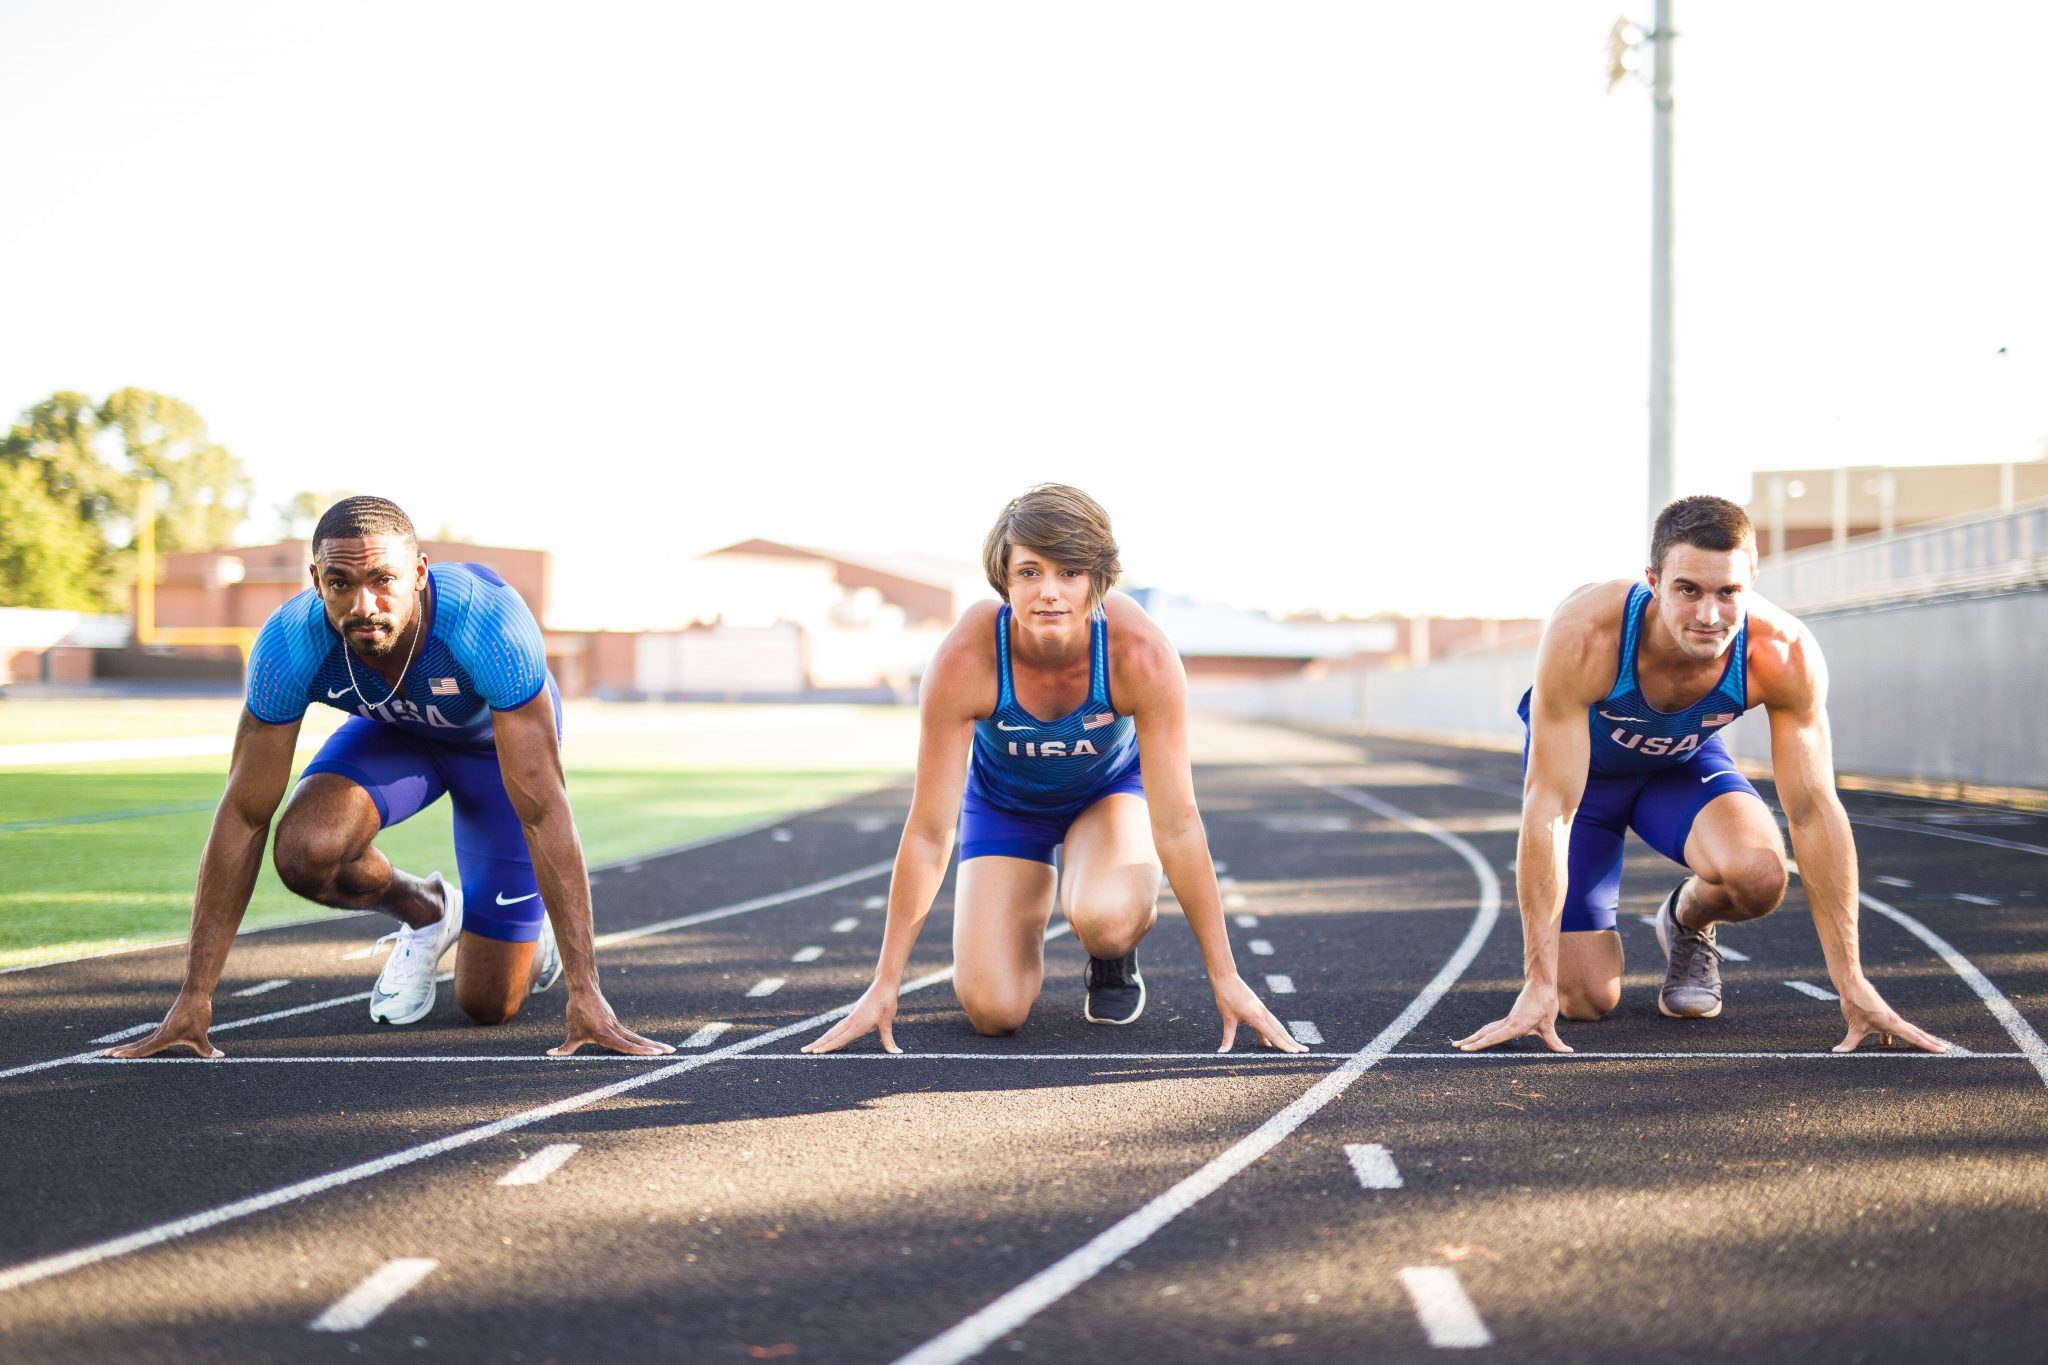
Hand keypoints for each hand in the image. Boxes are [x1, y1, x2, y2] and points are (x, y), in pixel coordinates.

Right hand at [105, 998, 222, 1058]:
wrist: (195, 994)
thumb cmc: (197, 1014)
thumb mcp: (202, 1034)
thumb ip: (207, 1048)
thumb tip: (219, 1057)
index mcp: (163, 1036)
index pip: (143, 1049)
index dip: (129, 1054)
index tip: (114, 1057)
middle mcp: (159, 1033)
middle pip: (136, 1045)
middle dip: (120, 1051)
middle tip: (103, 1055)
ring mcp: (161, 1029)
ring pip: (141, 1041)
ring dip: (127, 1047)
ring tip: (113, 1052)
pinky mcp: (166, 1026)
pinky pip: (149, 1038)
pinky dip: (138, 1043)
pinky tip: (136, 1047)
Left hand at [548, 987, 673, 1055]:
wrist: (584, 990)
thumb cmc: (578, 1011)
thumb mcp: (572, 1032)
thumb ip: (565, 1047)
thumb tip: (550, 1055)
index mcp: (607, 1034)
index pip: (627, 1046)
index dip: (641, 1051)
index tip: (655, 1054)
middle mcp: (616, 1030)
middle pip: (639, 1041)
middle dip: (656, 1047)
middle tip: (672, 1051)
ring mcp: (618, 1026)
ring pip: (638, 1037)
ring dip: (653, 1044)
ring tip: (668, 1049)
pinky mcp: (617, 1023)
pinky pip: (632, 1034)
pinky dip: (642, 1041)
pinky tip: (651, 1045)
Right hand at [801, 980, 899, 1053]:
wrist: (884, 986)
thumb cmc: (886, 1003)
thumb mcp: (888, 1023)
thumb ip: (889, 1040)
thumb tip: (897, 1053)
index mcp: (857, 1025)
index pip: (839, 1039)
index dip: (827, 1047)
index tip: (815, 1053)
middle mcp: (851, 1022)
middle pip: (830, 1035)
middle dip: (817, 1044)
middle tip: (803, 1051)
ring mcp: (850, 1017)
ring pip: (833, 1031)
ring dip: (822, 1039)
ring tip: (812, 1047)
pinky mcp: (853, 1014)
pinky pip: (839, 1027)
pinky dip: (832, 1034)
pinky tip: (830, 1037)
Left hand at [1212, 972, 1306, 1052]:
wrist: (1227, 978)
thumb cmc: (1226, 997)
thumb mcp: (1227, 1018)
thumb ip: (1228, 1037)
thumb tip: (1221, 1052)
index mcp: (1257, 1017)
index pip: (1273, 1035)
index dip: (1284, 1045)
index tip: (1295, 1053)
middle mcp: (1263, 1014)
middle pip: (1281, 1032)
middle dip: (1293, 1043)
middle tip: (1305, 1052)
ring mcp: (1262, 1011)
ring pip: (1277, 1028)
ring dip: (1286, 1038)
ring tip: (1295, 1048)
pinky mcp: (1258, 1009)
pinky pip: (1268, 1024)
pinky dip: (1271, 1034)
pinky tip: (1269, 1045)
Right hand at [1454, 980, 1571, 1052]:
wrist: (1541, 985)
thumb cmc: (1544, 1003)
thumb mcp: (1549, 1024)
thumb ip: (1555, 1041)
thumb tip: (1567, 1051)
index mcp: (1514, 1026)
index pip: (1493, 1037)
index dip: (1479, 1044)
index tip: (1465, 1049)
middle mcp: (1508, 1023)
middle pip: (1484, 1033)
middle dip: (1469, 1041)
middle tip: (1455, 1047)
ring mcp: (1507, 1020)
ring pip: (1487, 1030)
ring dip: (1474, 1037)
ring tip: (1461, 1043)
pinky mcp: (1510, 1018)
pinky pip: (1494, 1027)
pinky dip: (1485, 1034)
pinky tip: (1482, 1037)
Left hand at [1834, 977, 1946, 1053]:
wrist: (1852, 984)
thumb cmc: (1855, 1003)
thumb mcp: (1852, 1025)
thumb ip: (1848, 1042)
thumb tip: (1836, 1052)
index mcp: (1893, 1024)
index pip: (1915, 1037)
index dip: (1929, 1045)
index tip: (1943, 1050)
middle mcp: (1894, 1021)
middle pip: (1917, 1033)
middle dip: (1930, 1042)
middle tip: (1946, 1049)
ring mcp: (1889, 1018)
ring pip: (1907, 1030)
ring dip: (1917, 1038)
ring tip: (1928, 1046)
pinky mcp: (1881, 1016)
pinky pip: (1891, 1029)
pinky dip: (1893, 1037)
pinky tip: (1886, 1044)